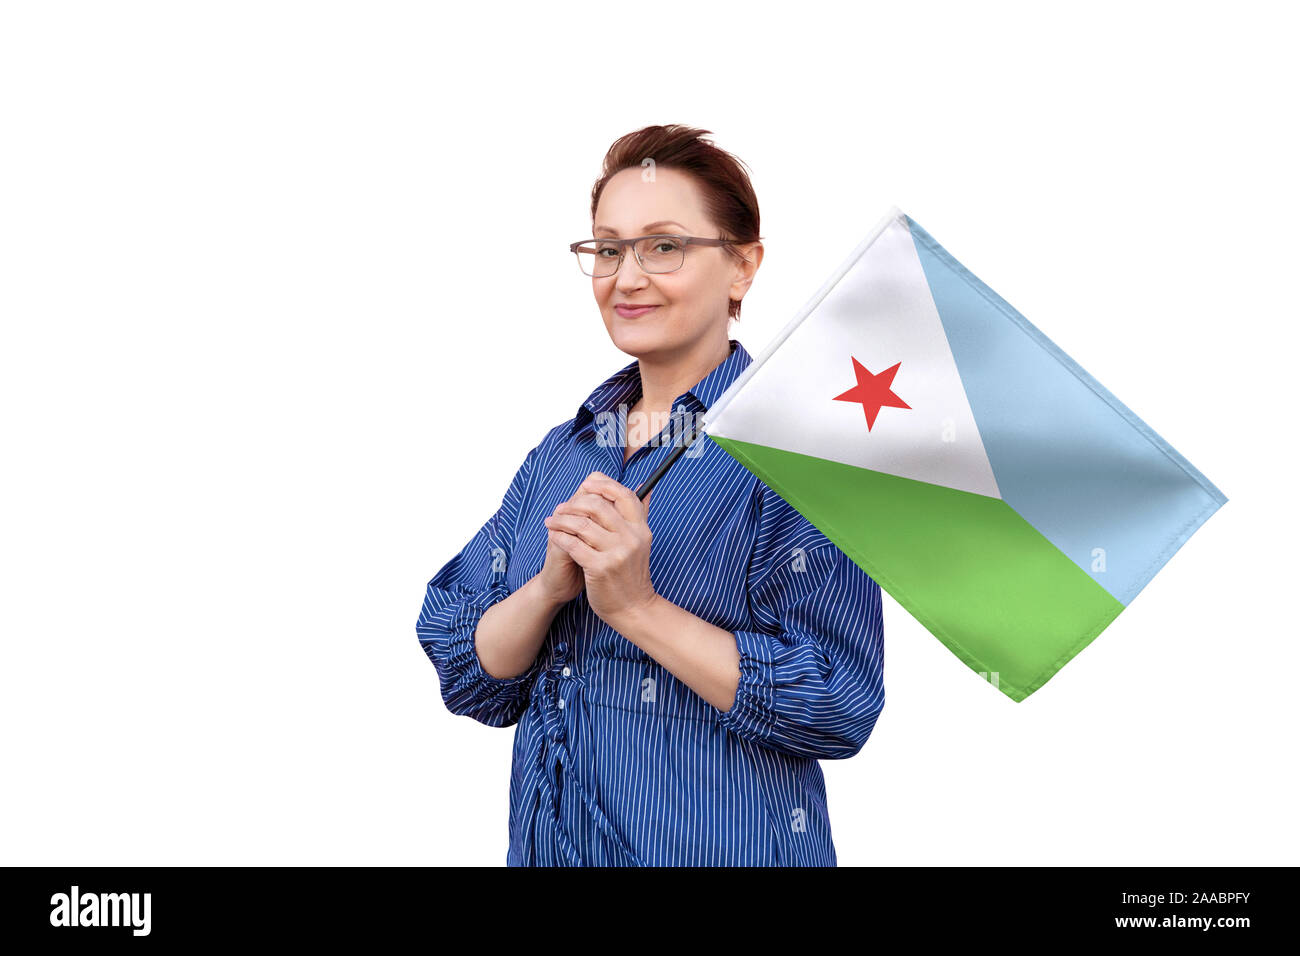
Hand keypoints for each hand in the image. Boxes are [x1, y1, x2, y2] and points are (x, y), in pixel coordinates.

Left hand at [543, 471, 656, 625]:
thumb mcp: (641, 542)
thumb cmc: (631, 574)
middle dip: (574, 503)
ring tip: (552, 522)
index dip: (604, 485)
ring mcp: (616, 553)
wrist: (633, 608)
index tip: (586, 484)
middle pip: (599, 505)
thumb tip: (645, 487)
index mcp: (641, 528)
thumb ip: (641, 514)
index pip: (624, 495)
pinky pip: (574, 545)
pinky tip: (553, 536)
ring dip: (562, 520)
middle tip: (561, 508)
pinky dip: (560, 537)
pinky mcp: (600, 567)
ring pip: (582, 524)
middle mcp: (631, 537)